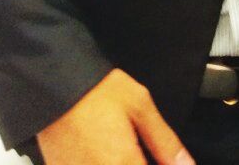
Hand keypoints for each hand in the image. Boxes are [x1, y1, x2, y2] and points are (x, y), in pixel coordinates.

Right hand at [36, 68, 193, 164]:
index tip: (157, 158)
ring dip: (120, 162)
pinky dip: (99, 163)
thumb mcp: (139, 105)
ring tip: (119, 147)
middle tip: (136, 149)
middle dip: (136, 161)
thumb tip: (186, 164)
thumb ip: (165, 141)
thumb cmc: (95, 89)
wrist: (51, 82)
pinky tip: (102, 151)